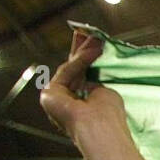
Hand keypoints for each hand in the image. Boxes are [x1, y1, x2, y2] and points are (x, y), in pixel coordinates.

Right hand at [39, 29, 128, 145]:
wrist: (99, 129)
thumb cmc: (109, 118)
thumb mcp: (105, 93)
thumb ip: (96, 83)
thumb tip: (92, 72)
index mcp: (82, 105)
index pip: (82, 77)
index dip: (85, 59)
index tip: (91, 42)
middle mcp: (68, 102)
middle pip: (72, 70)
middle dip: (79, 50)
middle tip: (85, 30)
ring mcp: (57, 99)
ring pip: (69, 69)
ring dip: (83, 52)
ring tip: (96, 38)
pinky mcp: (49, 94)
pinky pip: (66, 72)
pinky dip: (80, 62)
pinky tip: (93, 52)